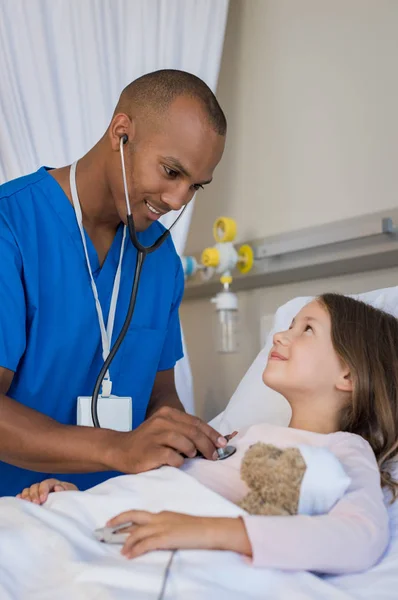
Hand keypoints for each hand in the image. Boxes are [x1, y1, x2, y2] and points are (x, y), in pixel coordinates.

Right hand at [16, 478, 77, 504]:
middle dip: (34, 495)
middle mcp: (44, 487)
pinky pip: (23, 497)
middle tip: (35, 504)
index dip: (43, 490)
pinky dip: (21, 498)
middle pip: (35, 486)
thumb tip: (57, 487)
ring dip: (26, 497)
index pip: (46, 483)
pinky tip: (20, 502)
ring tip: (28, 505)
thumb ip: (66, 491)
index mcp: (54, 484)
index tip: (43, 500)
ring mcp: (37, 493)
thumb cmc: (71, 500)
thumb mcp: (72, 495)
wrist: (71, 508)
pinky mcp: (32, 500)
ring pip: (28, 490)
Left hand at [106, 510, 252, 558]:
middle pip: (134, 516)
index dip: (125, 519)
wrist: (210, 530)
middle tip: (107, 528)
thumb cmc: (198, 529)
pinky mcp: (166, 537)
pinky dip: (135, 549)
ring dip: (125, 541)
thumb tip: (157, 536)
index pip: (140, 515)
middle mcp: (160, 517)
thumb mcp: (179, 524)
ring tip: (118, 549)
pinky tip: (129, 555)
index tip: (114, 522)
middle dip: (118, 521)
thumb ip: (167, 527)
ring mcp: (162, 526)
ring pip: (137, 531)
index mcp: (163, 514)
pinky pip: (145, 543)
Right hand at [107, 406, 227, 473]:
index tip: (222, 443)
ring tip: (192, 457)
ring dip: (193, 452)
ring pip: (186, 443)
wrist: (120, 450)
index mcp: (168, 413)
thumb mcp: (165, 430)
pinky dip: (179, 462)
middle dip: (208, 445)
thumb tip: (212, 442)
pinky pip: (174, 457)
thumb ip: (184, 432)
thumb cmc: (148, 442)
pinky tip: (177, 463)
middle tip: (214, 456)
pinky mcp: (151, 451)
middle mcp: (162, 421)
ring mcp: (156, 435)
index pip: (196, 422)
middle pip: (194, 432)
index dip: (211, 433)